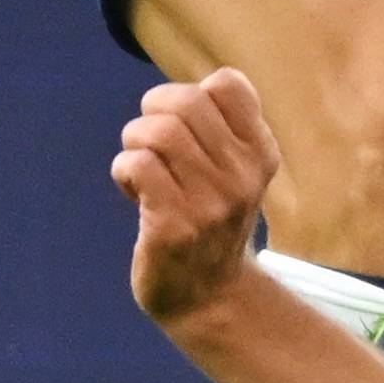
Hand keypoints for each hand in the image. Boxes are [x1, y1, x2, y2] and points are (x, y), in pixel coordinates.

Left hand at [112, 68, 281, 321]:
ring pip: (158, 132)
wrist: (209, 299)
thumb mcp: (235, 174)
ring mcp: (209, 204)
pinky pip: (137, 166)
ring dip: (134, 141)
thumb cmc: (211, 222)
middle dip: (152, 111)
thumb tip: (169, 96)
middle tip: (149, 142)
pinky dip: (123, 170)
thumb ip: (218, 130)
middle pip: (186, 101)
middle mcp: (241, 176)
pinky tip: (131, 190)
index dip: (192, 91)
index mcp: (260, 153)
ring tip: (139, 168)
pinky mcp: (173, 227)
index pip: (228, 83)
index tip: (185, 124)